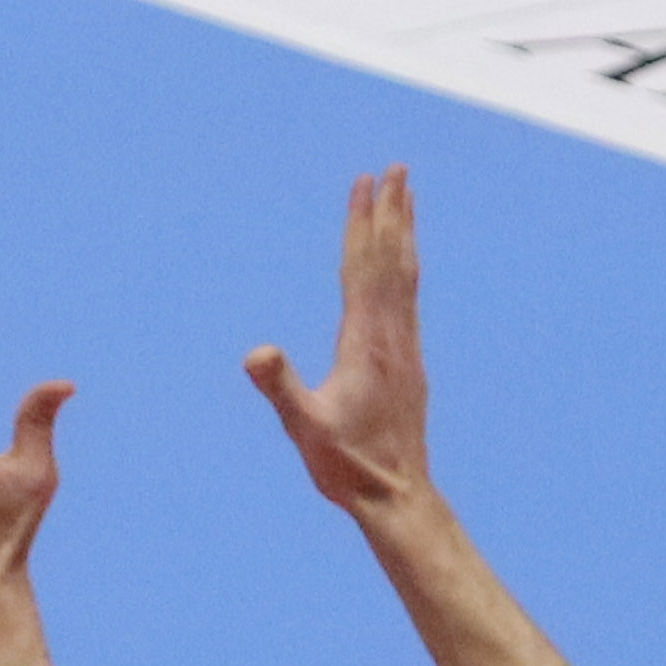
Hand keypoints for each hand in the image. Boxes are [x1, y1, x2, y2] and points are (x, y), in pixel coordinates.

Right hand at [244, 166, 436, 512]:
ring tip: (405, 201)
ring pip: (406, 277)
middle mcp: (392, 336)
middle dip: (392, 212)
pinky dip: (405, 269)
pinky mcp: (409, 363)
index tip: (365, 182)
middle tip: (397, 169)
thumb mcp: (305, 427)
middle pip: (392, 260)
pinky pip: (408, 300)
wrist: (396, 496)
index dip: (362, 223)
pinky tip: (402, 269)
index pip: (362, 268)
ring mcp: (405, 348)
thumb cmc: (347, 464)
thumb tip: (256, 352)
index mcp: (365, 341)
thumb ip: (281, 387)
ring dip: (404, 234)